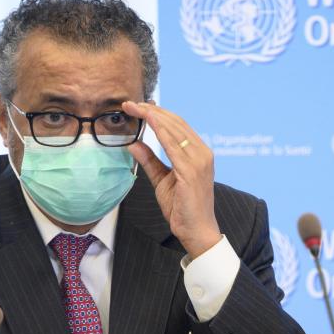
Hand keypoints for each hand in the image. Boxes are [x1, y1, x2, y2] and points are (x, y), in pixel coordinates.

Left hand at [122, 101, 220, 258]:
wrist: (197, 230)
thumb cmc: (182, 207)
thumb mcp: (162, 179)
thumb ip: (150, 160)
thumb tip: (133, 143)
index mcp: (198, 153)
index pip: (177, 125)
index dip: (157, 113)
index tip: (139, 106)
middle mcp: (202, 153)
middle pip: (176, 122)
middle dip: (152, 110)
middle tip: (131, 103)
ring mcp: (199, 161)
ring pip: (174, 129)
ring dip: (153, 116)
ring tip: (134, 107)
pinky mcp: (191, 171)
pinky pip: (173, 145)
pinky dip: (159, 130)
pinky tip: (147, 121)